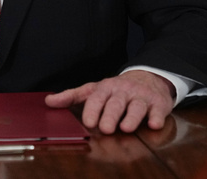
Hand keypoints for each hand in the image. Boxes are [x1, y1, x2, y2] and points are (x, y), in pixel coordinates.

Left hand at [45, 70, 175, 133]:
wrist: (148, 78)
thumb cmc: (116, 89)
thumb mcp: (93, 89)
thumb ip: (72, 96)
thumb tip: (48, 102)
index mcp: (105, 88)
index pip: (97, 98)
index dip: (93, 109)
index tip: (88, 121)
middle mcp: (123, 91)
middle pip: (116, 103)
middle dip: (110, 115)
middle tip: (105, 128)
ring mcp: (141, 97)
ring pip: (137, 107)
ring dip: (132, 117)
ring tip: (126, 128)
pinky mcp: (158, 103)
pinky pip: (158, 111)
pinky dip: (157, 117)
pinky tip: (154, 124)